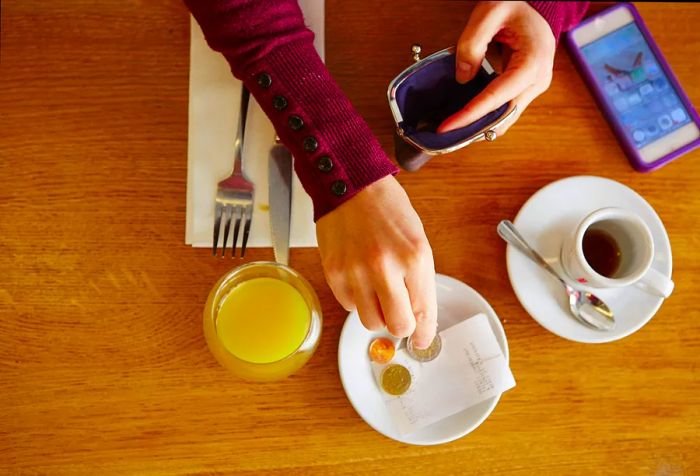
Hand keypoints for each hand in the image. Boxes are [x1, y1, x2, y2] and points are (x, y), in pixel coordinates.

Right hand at [316, 176, 436, 347]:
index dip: (424, 334)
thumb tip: (418, 317)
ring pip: (371, 322)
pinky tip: (360, 279)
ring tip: (378, 292)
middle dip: (401, 326)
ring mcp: (356, 272)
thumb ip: (419, 280)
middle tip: (400, 316)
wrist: (350, 185)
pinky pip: (348, 306)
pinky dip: (356, 300)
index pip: (423, 312)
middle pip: (397, 325)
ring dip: (377, 314)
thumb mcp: (417, 241)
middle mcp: (385, 267)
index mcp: (414, 258)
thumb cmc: (387, 209)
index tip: (421, 340)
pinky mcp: (334, 273)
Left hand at [438, 1, 555, 133]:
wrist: (530, 7)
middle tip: (446, 131)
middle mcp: (538, 79)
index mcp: (533, 61)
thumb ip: (472, 43)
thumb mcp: (489, 14)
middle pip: (504, 114)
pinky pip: (505, 109)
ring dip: (481, 125)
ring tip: (453, 127)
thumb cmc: (514, 7)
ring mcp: (534, 86)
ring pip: (506, 117)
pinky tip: (467, 119)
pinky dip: (486, 116)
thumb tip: (463, 77)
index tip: (449, 126)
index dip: (472, 114)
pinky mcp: (526, 89)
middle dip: (475, 126)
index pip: (499, 97)